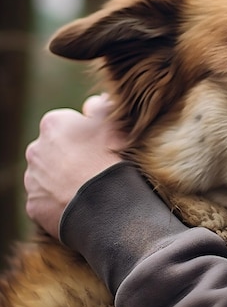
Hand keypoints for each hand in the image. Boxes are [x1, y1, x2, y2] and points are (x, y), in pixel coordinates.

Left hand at [24, 94, 125, 238]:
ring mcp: (32, 179)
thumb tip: (94, 102)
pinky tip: (79, 201)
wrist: (104, 202)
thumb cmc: (111, 156)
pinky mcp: (34, 204)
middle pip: (54, 149)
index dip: (86, 133)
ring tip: (88, 186)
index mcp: (53, 124)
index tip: (101, 144)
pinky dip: (59, 200)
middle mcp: (35, 149)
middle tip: (95, 165)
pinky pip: (47, 200)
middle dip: (70, 155)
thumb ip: (101, 105)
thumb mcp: (114, 121)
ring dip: (63, 178)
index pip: (67, 124)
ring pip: (48, 175)